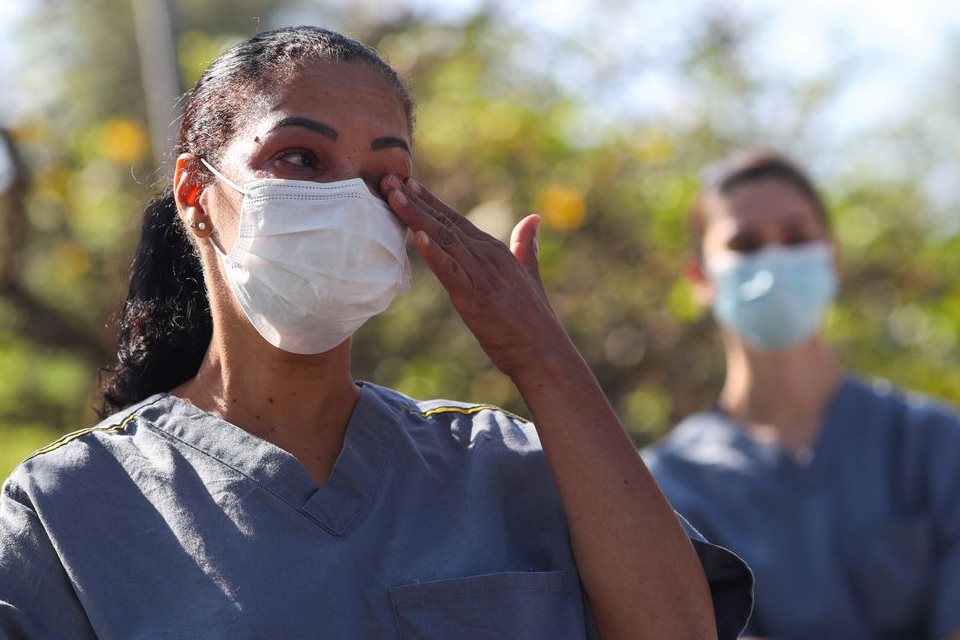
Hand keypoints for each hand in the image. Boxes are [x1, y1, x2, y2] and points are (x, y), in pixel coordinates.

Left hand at [380, 174, 568, 377]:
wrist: (544, 352)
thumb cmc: (534, 320)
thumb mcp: (530, 275)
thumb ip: (526, 246)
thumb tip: (533, 218)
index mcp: (494, 251)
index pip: (456, 220)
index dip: (430, 201)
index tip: (407, 183)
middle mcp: (487, 256)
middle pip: (444, 223)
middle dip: (415, 201)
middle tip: (388, 179)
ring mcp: (482, 274)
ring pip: (443, 240)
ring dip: (416, 217)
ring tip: (394, 196)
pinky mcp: (476, 297)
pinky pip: (451, 271)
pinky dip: (434, 254)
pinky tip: (417, 238)